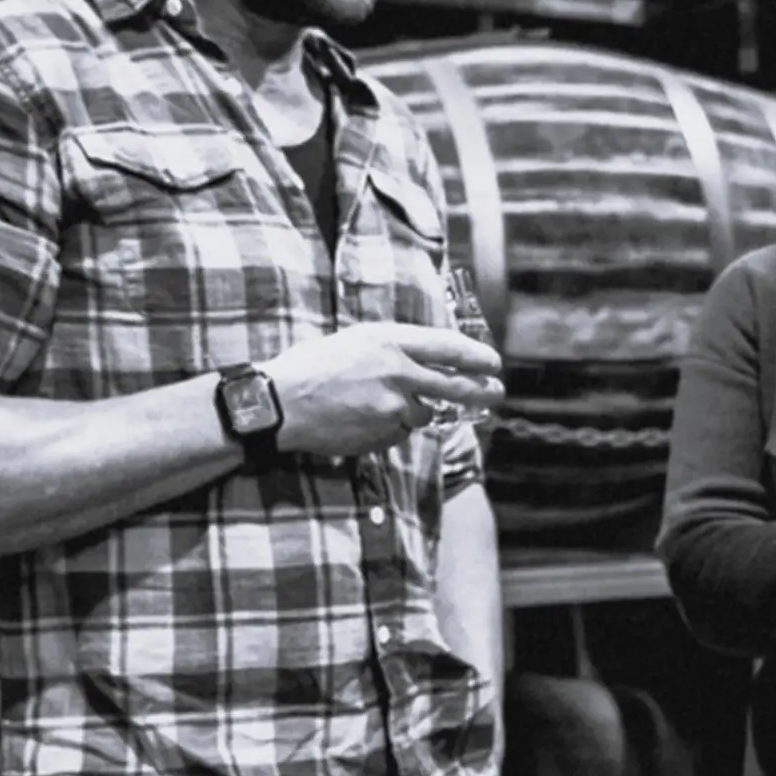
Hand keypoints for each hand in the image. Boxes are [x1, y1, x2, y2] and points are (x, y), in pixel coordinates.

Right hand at [261, 322, 505, 456]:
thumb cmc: (312, 367)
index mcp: (389, 340)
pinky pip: (400, 432)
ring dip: (413, 412)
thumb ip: (393, 348)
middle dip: (481, 391)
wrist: (279, 403)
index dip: (476, 356)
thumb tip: (428, 359)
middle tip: (496, 393)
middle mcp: (397, 372)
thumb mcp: (355, 341)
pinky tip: (362, 420)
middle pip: (455, 386)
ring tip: (378, 405)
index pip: (448, 347)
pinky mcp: (384, 434)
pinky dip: (390, 428)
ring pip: (424, 414)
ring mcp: (392, 407)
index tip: (494, 363)